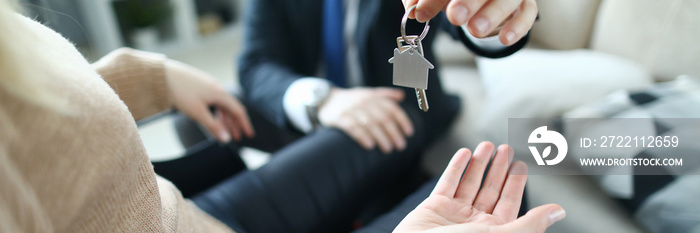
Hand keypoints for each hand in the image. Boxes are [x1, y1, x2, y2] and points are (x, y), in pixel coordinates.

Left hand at [165, 59, 254, 142]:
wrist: (162, 75)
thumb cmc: (180, 92)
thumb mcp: (198, 113)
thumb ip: (213, 126)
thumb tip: (227, 139)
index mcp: (220, 94)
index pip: (238, 111)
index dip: (244, 124)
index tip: (249, 135)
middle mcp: (217, 88)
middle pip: (231, 108)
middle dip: (234, 124)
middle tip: (236, 137)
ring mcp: (208, 85)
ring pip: (221, 104)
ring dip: (224, 118)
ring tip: (222, 130)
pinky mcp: (200, 85)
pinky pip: (214, 100)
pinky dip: (216, 111)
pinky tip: (210, 117)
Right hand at [318, 87, 413, 153]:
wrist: (325, 100)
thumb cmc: (351, 100)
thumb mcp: (367, 93)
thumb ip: (384, 94)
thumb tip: (402, 95)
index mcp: (372, 96)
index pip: (391, 107)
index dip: (402, 120)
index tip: (409, 133)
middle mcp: (363, 101)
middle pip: (382, 117)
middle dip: (393, 132)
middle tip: (400, 146)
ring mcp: (351, 109)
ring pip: (369, 123)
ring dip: (381, 137)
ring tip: (388, 149)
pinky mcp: (339, 118)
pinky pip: (352, 127)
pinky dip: (362, 136)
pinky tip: (370, 145)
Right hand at [394, 142, 565, 232]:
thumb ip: (530, 222)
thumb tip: (559, 212)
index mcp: (494, 232)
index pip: (509, 203)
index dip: (516, 183)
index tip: (522, 164)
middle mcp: (474, 224)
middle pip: (490, 190)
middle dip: (499, 168)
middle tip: (506, 148)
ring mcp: (453, 215)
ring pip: (470, 184)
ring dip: (479, 164)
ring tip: (486, 145)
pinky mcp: (433, 208)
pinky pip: (447, 183)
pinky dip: (456, 167)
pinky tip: (464, 153)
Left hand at [402, 0, 537, 45]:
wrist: (483, 2)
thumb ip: (424, 1)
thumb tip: (414, 13)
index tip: (422, 12)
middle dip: (469, 1)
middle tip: (455, 16)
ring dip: (493, 13)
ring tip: (475, 30)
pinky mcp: (526, 3)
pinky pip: (528, 12)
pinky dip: (518, 26)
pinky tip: (504, 38)